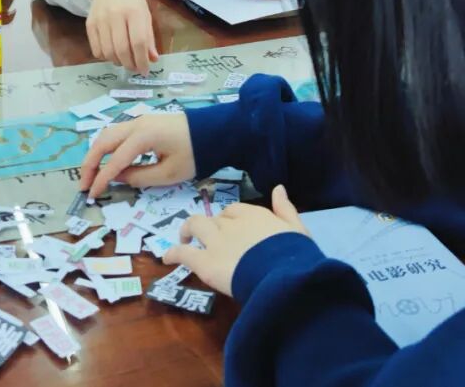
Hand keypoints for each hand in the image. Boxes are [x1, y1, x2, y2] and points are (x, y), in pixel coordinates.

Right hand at [79, 112, 193, 197]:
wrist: (214, 132)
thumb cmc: (194, 154)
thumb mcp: (169, 174)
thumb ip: (139, 177)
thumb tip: (118, 178)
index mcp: (143, 137)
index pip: (114, 160)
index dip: (101, 179)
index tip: (92, 194)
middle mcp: (136, 124)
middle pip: (103, 141)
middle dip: (90, 163)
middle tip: (84, 184)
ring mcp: (139, 120)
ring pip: (107, 134)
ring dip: (96, 153)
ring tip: (92, 174)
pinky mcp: (144, 122)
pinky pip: (117, 132)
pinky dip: (107, 146)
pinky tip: (107, 161)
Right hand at [86, 0, 158, 73]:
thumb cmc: (131, 0)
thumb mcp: (145, 14)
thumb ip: (148, 37)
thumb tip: (152, 59)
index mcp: (133, 11)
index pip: (138, 42)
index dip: (142, 60)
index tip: (145, 71)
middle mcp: (115, 15)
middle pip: (121, 49)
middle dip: (130, 64)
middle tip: (135, 69)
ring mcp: (100, 20)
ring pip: (108, 52)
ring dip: (118, 62)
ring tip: (125, 61)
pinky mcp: (89, 25)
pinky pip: (96, 49)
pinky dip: (106, 57)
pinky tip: (113, 54)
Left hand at [164, 185, 307, 296]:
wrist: (284, 276)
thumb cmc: (295, 256)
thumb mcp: (297, 229)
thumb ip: (285, 209)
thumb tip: (278, 188)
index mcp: (254, 215)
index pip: (235, 211)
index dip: (230, 219)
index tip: (231, 229)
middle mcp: (231, 224)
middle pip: (215, 219)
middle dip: (211, 226)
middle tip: (209, 237)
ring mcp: (216, 242)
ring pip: (195, 226)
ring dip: (188, 230)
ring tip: (184, 239)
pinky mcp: (205, 262)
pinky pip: (184, 253)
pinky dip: (173, 253)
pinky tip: (167, 258)